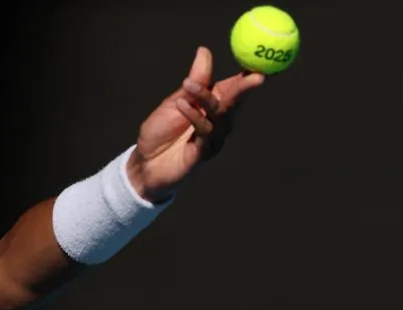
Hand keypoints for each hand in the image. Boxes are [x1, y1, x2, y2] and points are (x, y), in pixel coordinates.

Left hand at [127, 46, 264, 202]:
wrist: (144, 164)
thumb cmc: (160, 133)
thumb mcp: (174, 102)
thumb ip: (194, 81)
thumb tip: (204, 51)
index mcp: (212, 105)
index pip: (234, 88)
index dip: (247, 77)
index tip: (258, 63)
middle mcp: (218, 122)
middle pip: (235, 102)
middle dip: (244, 88)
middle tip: (255, 77)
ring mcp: (213, 138)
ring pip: (219, 116)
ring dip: (206, 98)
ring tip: (189, 85)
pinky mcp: (203, 153)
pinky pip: (204, 132)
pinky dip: (194, 116)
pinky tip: (183, 105)